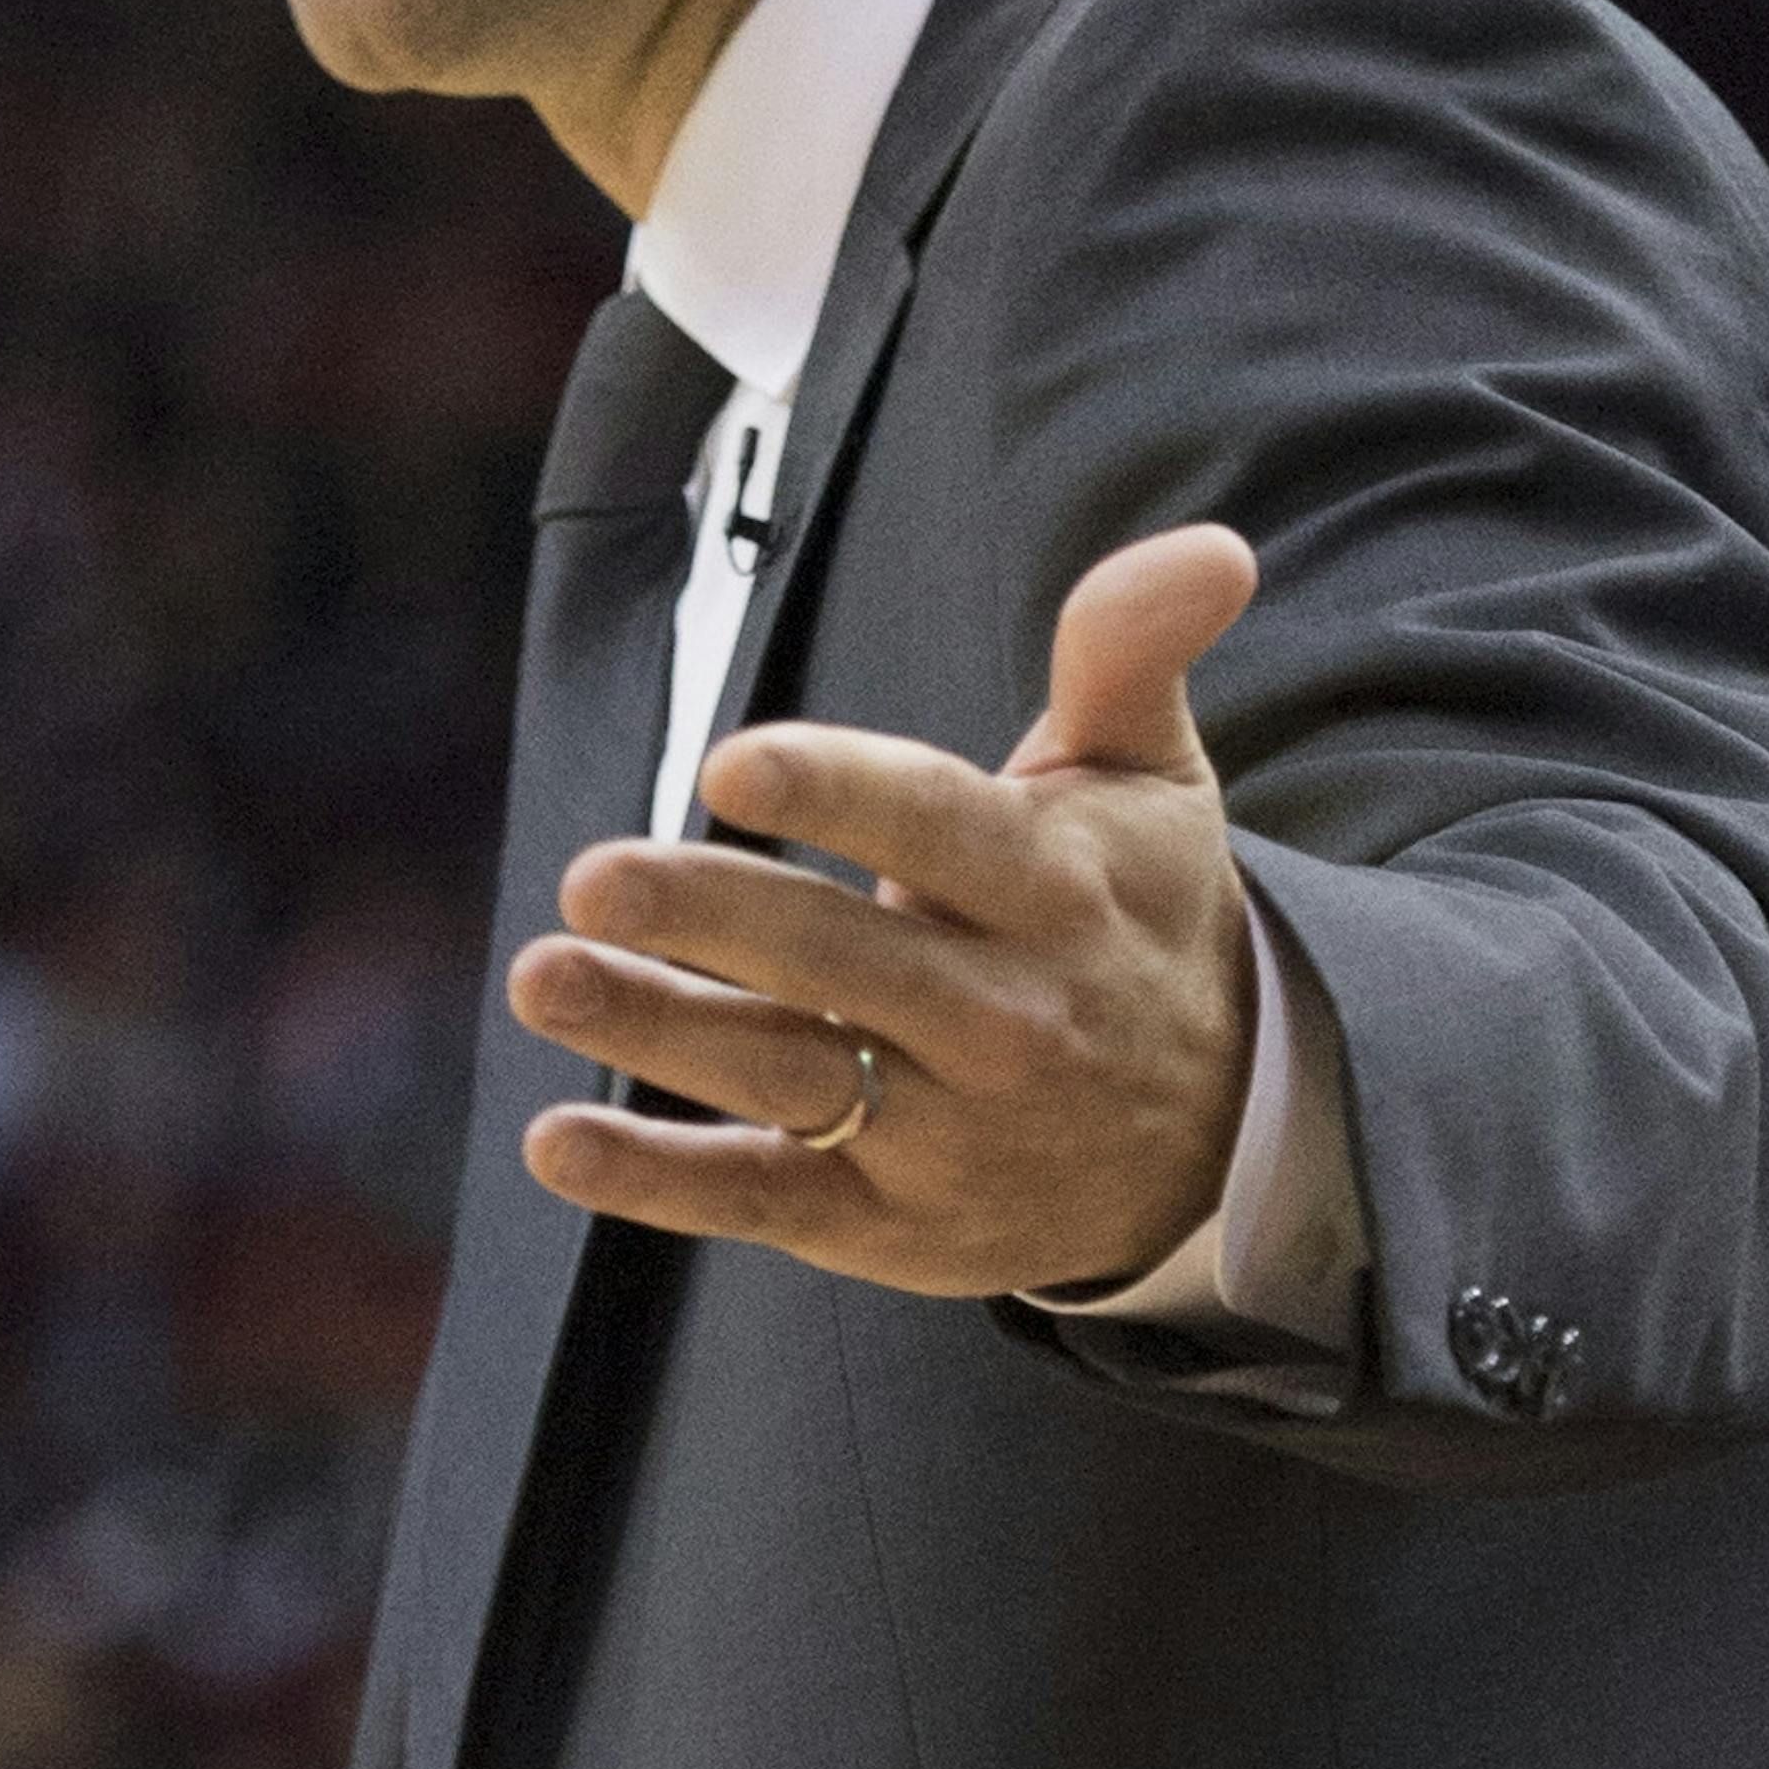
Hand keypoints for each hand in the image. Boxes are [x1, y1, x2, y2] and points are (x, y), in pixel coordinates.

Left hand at [513, 522, 1259, 1296]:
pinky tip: (558, 1142)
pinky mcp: (890, 1222)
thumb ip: (1129, 653)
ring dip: (657, 1032)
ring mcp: (944, 1129)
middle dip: (713, 918)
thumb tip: (1211, 545)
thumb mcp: (1153, 780)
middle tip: (596, 876)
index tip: (731, 764)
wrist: (1220, 1137)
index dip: (837, 795)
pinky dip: (658, 1182)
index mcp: (1054, 891)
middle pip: (840, 959)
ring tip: (547, 978)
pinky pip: (763, 1199)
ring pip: (786, 1076)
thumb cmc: (1141, 916)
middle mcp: (1002, 1014)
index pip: (939, 829)